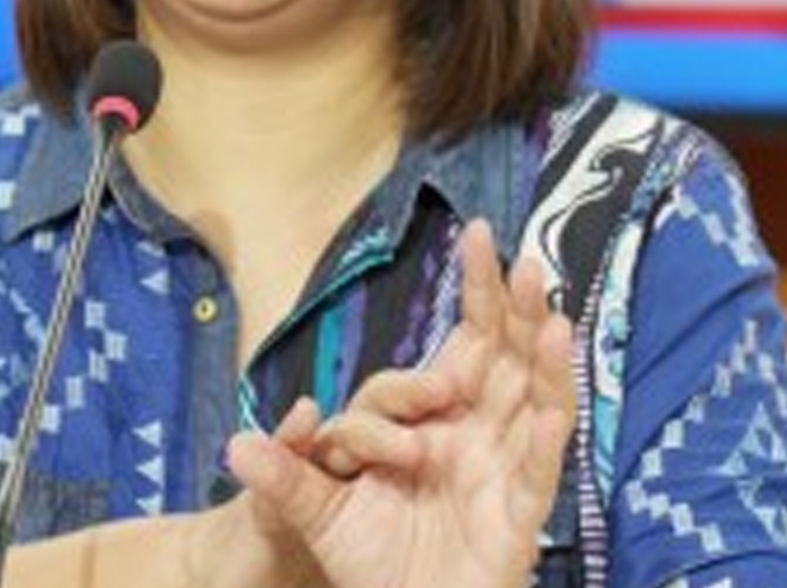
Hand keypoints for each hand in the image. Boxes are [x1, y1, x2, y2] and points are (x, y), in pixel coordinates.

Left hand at [226, 219, 575, 587]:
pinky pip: (535, 479)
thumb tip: (232, 445)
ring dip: (546, 366)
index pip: (469, 339)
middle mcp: (482, 437)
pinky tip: (554, 414)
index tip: (478, 233)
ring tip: (552, 319)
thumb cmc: (371, 560)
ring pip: (537, 408)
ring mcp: (503, 477)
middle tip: (527, 263)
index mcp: (444, 419)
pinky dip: (545, 446)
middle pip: (511, 361)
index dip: (479, 290)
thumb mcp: (317, 512)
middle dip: (521, 312)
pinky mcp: (515, 524)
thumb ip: (284, 476)